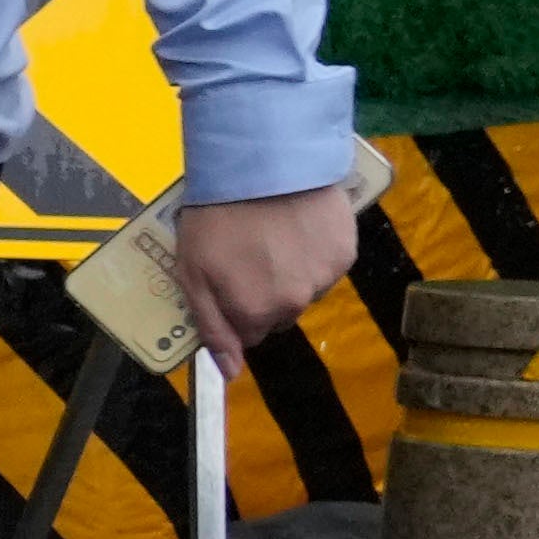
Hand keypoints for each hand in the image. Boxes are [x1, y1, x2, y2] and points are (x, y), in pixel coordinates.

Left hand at [168, 181, 365, 372]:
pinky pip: (326, 265)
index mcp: (257, 313)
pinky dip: (314, 253)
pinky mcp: (346, 251)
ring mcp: (325, 278)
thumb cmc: (217, 218)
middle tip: (249, 254)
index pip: (249, 334)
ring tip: (273, 235)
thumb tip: (230, 373)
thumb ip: (212, 328)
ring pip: (304, 290)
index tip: (228, 281)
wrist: (265, 166)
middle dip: (264, 293)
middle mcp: (296, 304)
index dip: (236, 308)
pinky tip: (298, 227)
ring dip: (291, 273)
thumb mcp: (193, 275)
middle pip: (279, 314)